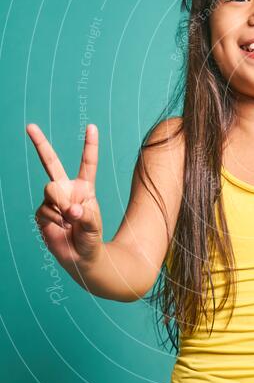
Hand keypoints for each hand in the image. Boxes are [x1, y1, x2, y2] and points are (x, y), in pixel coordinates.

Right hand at [27, 123, 102, 268]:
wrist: (81, 257)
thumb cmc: (91, 237)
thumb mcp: (94, 224)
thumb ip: (84, 214)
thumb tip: (70, 209)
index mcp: (84, 187)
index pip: (87, 163)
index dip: (89, 145)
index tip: (92, 126)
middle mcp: (66, 189)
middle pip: (50, 162)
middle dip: (40, 143)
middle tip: (30, 126)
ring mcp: (52, 200)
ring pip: (50, 190)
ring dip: (61, 205)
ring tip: (71, 220)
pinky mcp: (42, 213)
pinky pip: (44, 209)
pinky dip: (55, 219)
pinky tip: (62, 227)